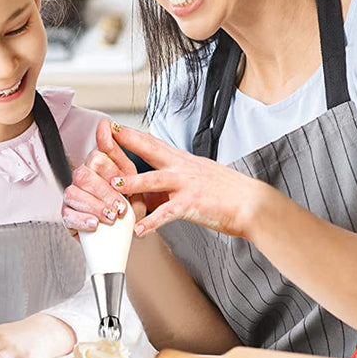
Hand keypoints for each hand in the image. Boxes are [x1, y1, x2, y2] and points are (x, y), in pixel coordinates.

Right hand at [62, 118, 146, 233]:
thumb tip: (107, 126)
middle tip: (121, 206)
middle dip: (105, 192)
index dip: (110, 161)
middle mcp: (84, 176)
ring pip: (75, 192)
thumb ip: (124, 156)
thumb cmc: (129, 202)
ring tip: (111, 217)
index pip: (99, 154)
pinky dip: (82, 219)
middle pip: (85, 174)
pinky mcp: (67, 213)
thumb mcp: (134, 181)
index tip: (123, 177)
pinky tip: (95, 223)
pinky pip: (68, 214)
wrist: (126, 228)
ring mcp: (73, 193)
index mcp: (100, 164)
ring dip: (96, 206)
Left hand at [108, 123, 264, 237]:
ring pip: (154, 180)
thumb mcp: (198, 177)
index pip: (153, 143)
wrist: (251, 203)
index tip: (113, 127)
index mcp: (183, 161)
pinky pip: (168, 214)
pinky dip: (152, 222)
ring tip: (113, 187)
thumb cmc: (226, 192)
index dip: (132, 135)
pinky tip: (139, 230)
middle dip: (127, 144)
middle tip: (105, 138)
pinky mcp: (192, 204)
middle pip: (150, 151)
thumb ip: (174, 180)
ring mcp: (187, 185)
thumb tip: (154, 187)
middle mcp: (183, 168)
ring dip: (132, 183)